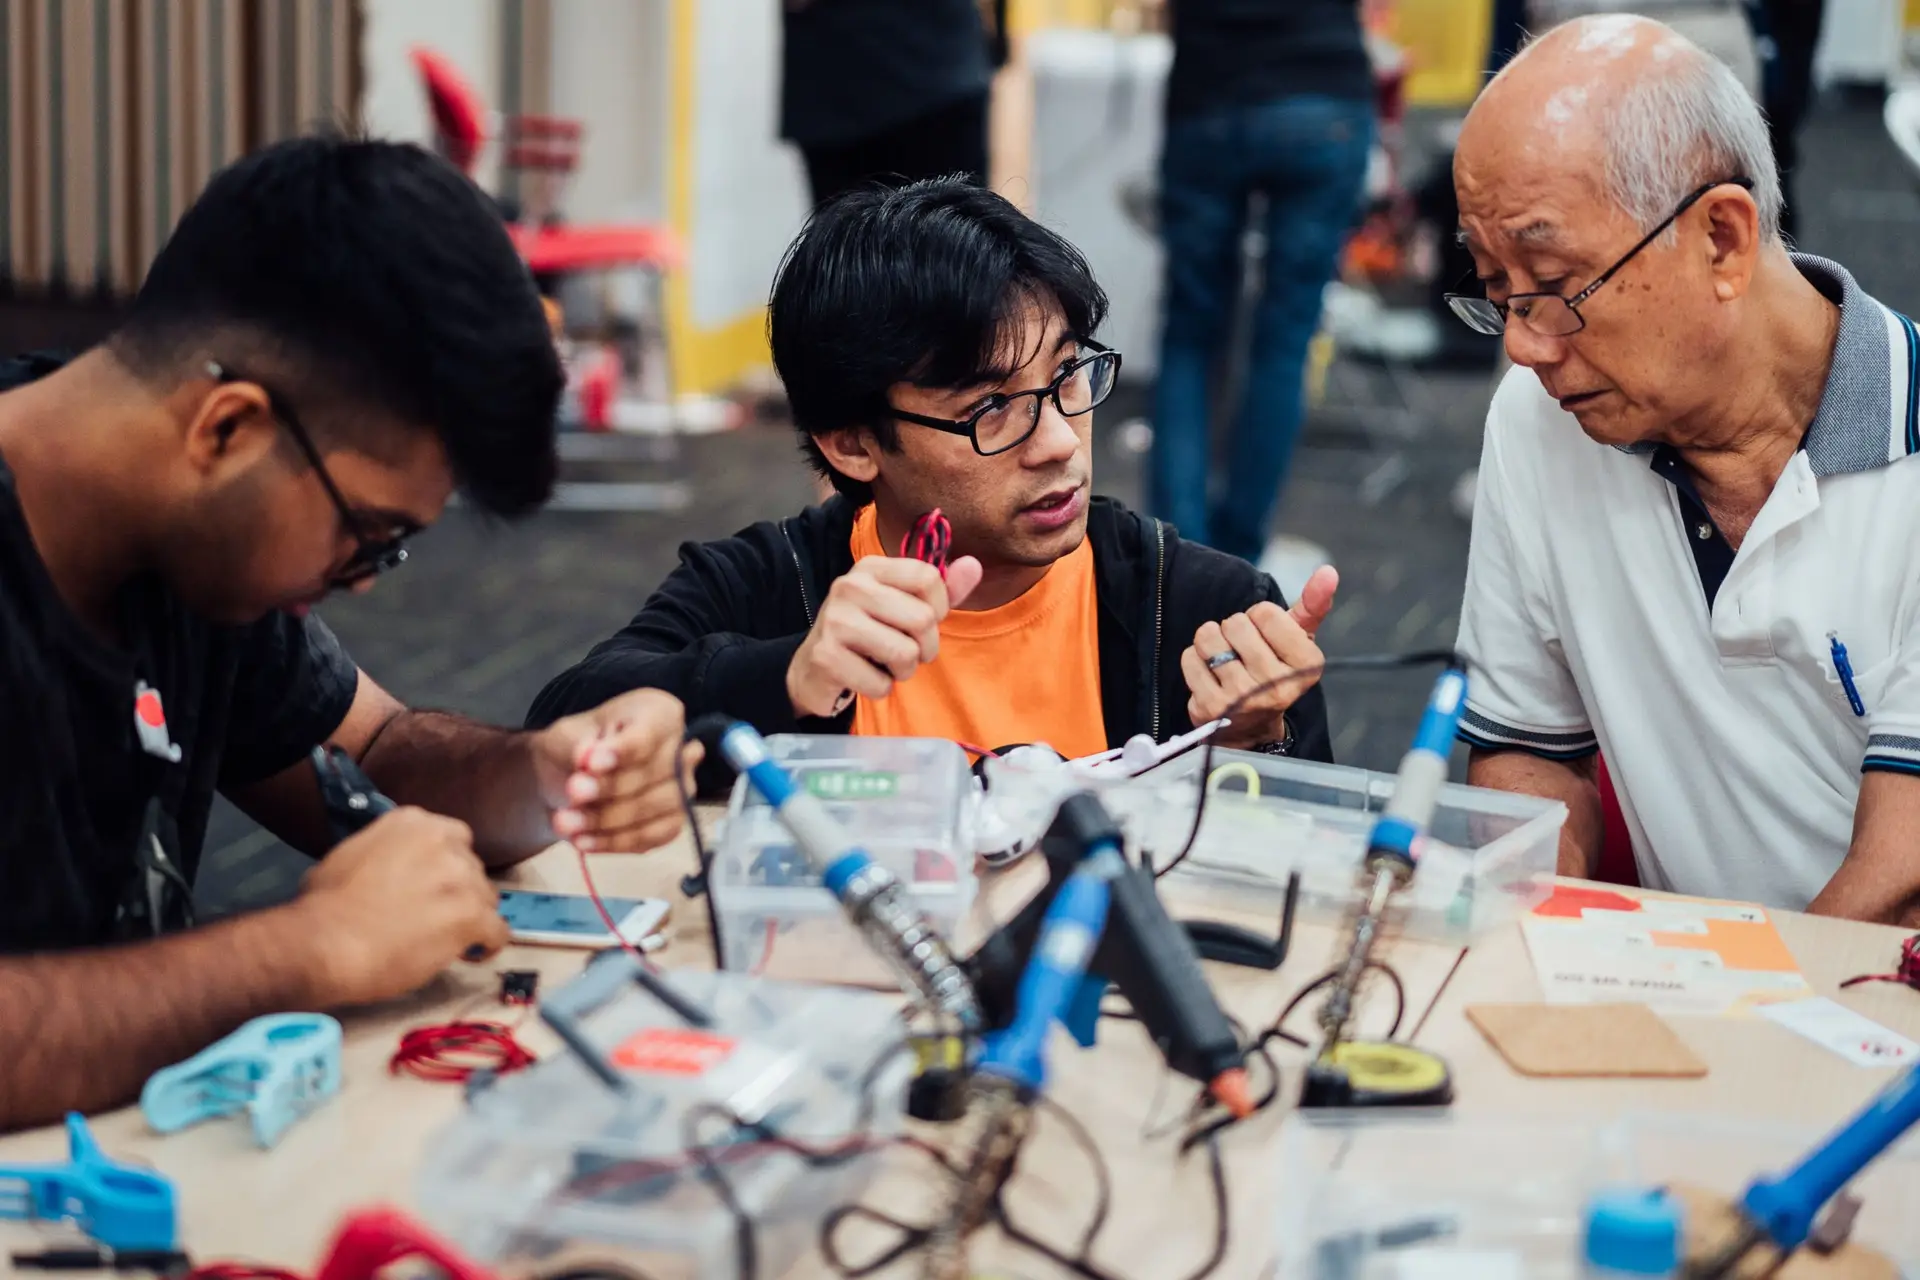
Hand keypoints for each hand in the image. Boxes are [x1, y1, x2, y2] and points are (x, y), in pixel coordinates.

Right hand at [293, 808, 507, 1006]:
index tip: (434, 885)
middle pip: (471, 868)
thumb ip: (385, 852)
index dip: (445, 866)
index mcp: (413, 822)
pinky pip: (497, 930)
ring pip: (486, 898)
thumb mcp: (350, 855)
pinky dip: (488, 943)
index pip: (452, 839)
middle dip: (458, 891)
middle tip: (435, 916)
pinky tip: (472, 953)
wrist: (327, 942)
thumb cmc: (325, 905)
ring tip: (447, 939)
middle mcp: (444, 842)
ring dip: (471, 917)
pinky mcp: (471, 915)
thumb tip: (390, 868)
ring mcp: (461, 878)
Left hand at [533, 687, 698, 852]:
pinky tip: (583, 840)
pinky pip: (649, 838)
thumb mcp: (566, 736)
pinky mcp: (671, 824)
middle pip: (655, 773)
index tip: (591, 763)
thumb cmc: (578, 747)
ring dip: (607, 820)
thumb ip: (577, 745)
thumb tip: (588, 757)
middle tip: (572, 792)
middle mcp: (681, 751)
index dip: (623, 751)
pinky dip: (613, 842)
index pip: (649, 733)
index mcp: (661, 714)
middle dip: (610, 788)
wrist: (570, 778)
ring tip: (565, 822)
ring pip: (654, 808)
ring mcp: (682, 790)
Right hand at [786, 555, 983, 718]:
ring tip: (885, 665)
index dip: (939, 608)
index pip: (928, 577)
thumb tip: (974, 566)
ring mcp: (835, 620)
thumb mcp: (903, 605)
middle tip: (906, 652)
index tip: (924, 621)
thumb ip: (941, 589)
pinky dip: (879, 689)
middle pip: (922, 619)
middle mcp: (850, 586)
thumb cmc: (867, 634)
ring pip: (905, 653)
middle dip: (925, 647)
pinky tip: (863, 677)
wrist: (813, 667)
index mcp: (871, 568)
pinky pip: (881, 684)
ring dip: (903, 670)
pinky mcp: (826, 656)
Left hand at [1182, 565, 1337, 748]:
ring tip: (1224, 659)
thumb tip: (1328, 571)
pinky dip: (1194, 659)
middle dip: (1234, 630)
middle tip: (1242, 651)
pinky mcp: (1211, 708)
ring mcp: (1243, 699)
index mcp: (1307, 665)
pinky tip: (1209, 675)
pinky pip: (1189, 658)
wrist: (1250, 728)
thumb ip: (1312, 604)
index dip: (1258, 617)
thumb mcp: (1298, 640)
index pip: (1265, 611)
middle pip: (1236, 623)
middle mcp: (1277, 685)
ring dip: (1211, 641)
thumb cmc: (1275, 671)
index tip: (1264, 637)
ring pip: (1209, 637)